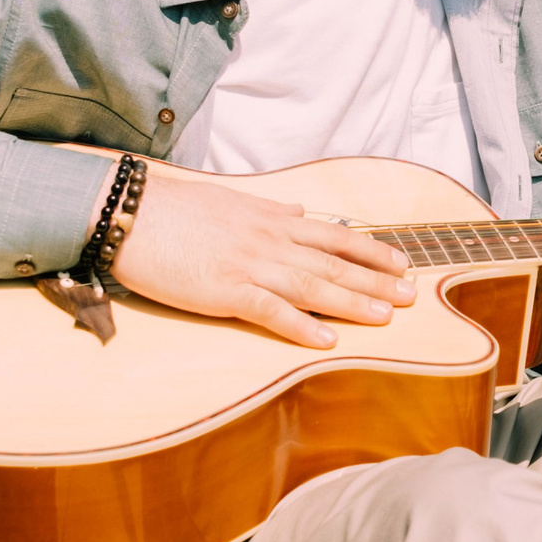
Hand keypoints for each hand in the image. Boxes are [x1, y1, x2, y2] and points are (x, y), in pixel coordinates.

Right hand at [108, 166, 414, 349]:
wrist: (129, 211)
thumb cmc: (175, 208)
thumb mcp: (231, 201)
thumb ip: (268, 209)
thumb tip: (297, 210)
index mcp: (271, 220)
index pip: (333, 235)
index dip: (371, 250)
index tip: (402, 262)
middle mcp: (269, 241)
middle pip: (333, 263)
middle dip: (376, 280)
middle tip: (413, 295)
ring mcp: (249, 265)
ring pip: (312, 286)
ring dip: (352, 302)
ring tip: (386, 316)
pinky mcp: (223, 289)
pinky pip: (270, 310)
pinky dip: (301, 326)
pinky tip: (327, 341)